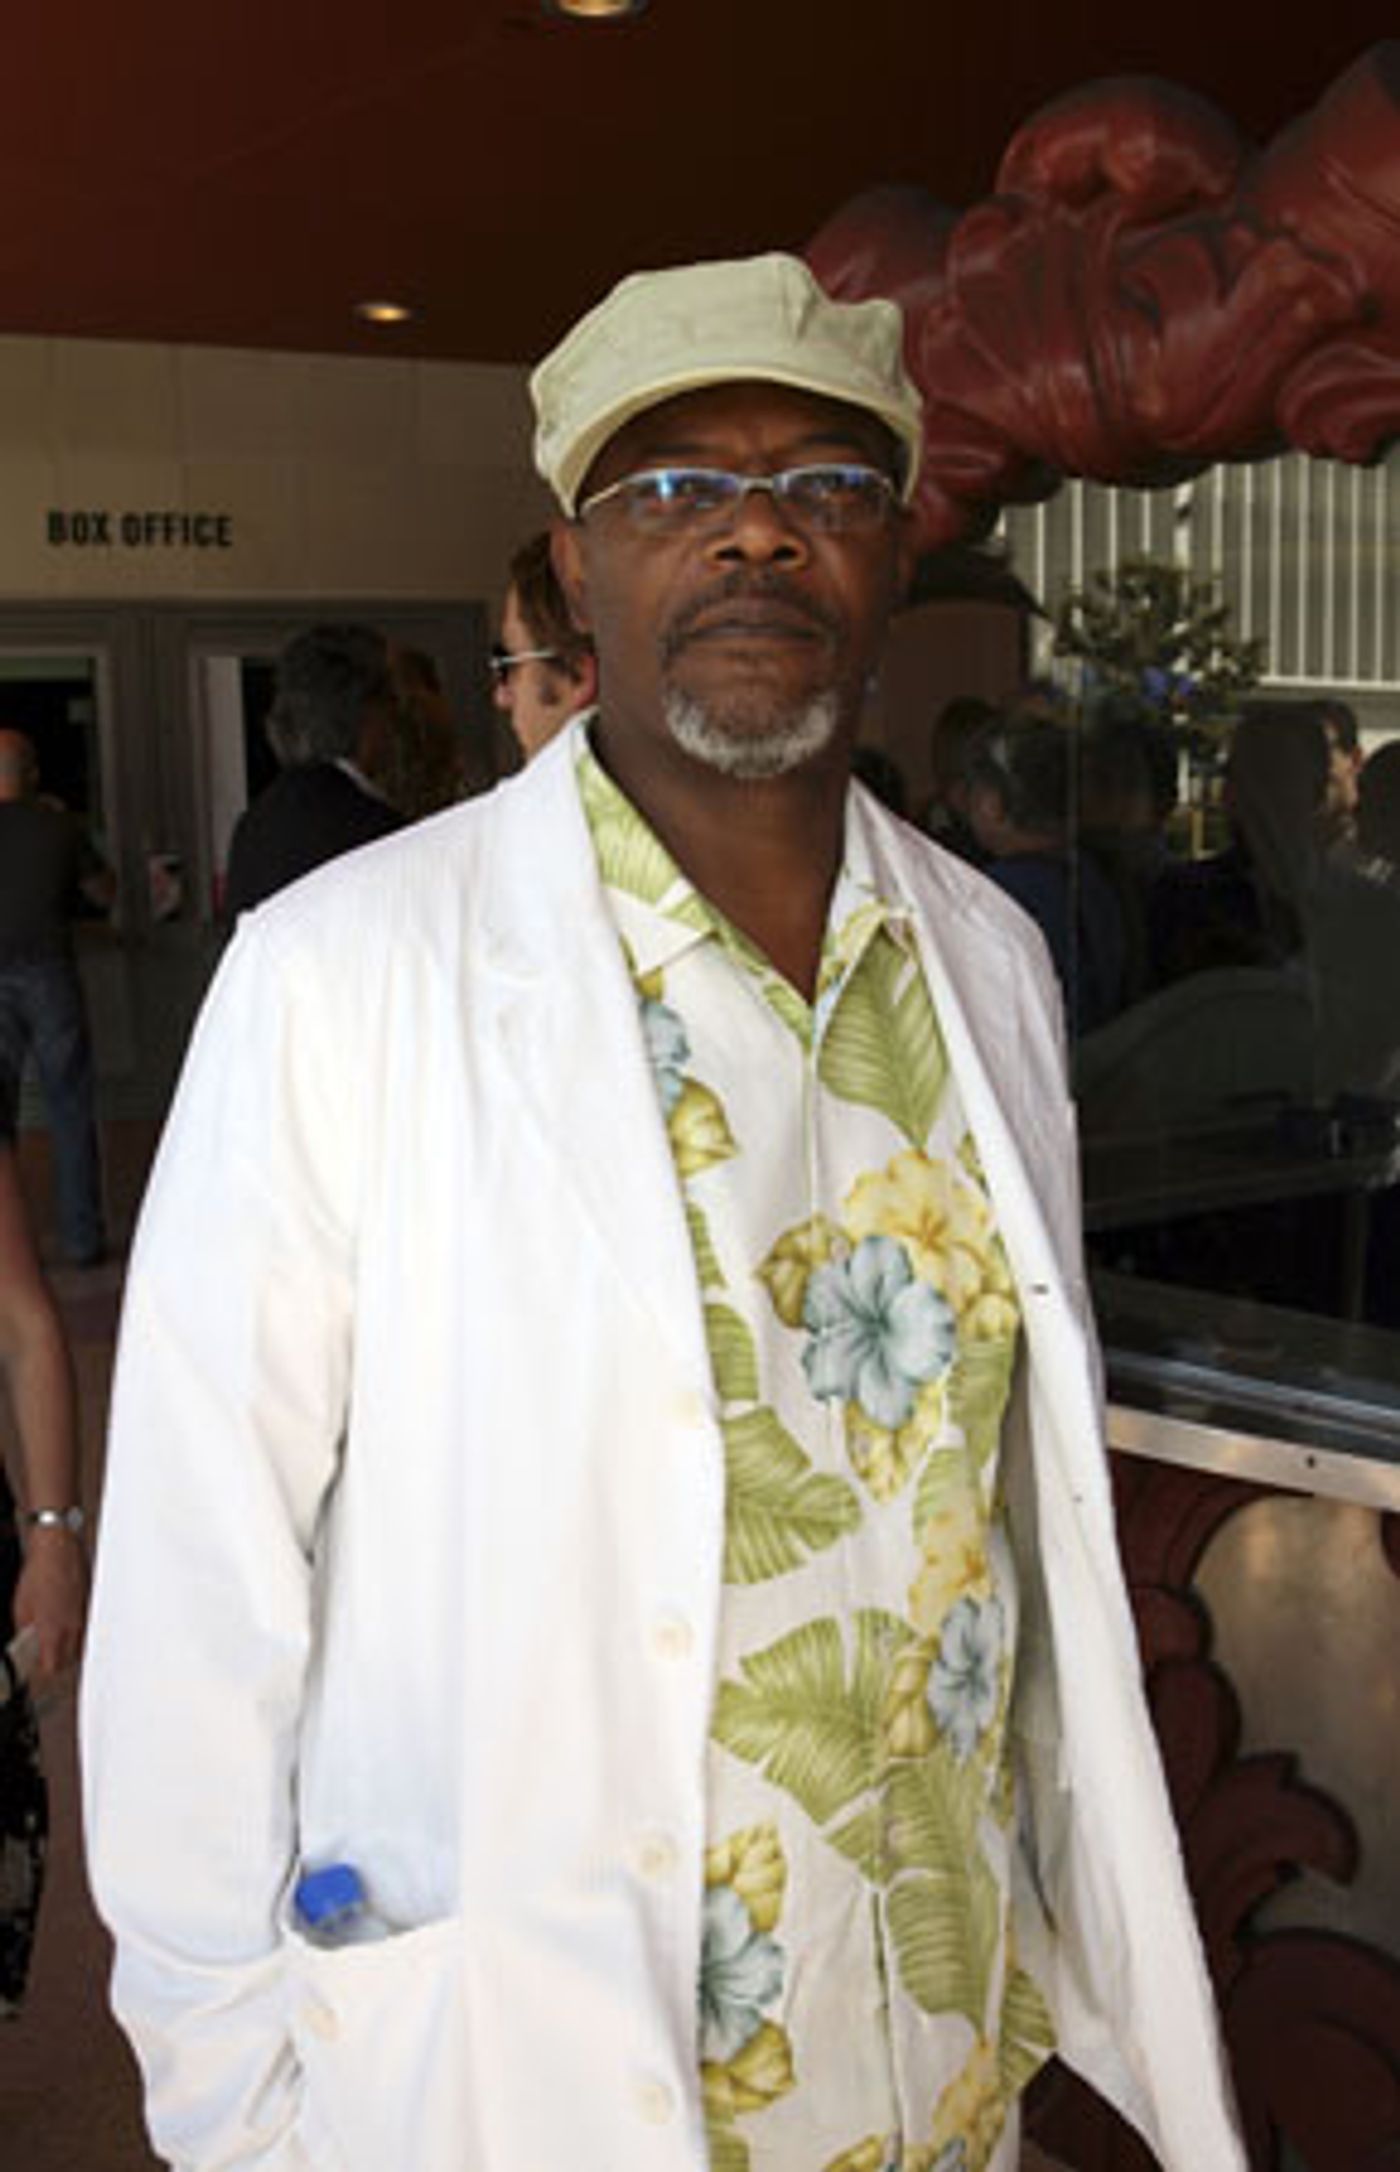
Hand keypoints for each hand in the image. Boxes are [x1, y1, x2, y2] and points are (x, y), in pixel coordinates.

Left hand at [13, 1527, 88, 1679]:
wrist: (59, 1549)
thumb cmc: (40, 1573)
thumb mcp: (20, 1606)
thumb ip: (25, 1629)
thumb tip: (27, 1640)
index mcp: (52, 1630)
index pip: (52, 1668)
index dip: (43, 1673)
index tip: (36, 1671)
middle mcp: (72, 1627)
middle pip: (69, 1660)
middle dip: (57, 1663)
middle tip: (45, 1659)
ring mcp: (84, 1616)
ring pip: (80, 1644)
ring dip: (68, 1648)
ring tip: (56, 1641)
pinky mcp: (90, 1606)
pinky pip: (85, 1627)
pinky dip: (76, 1631)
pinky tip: (66, 1623)